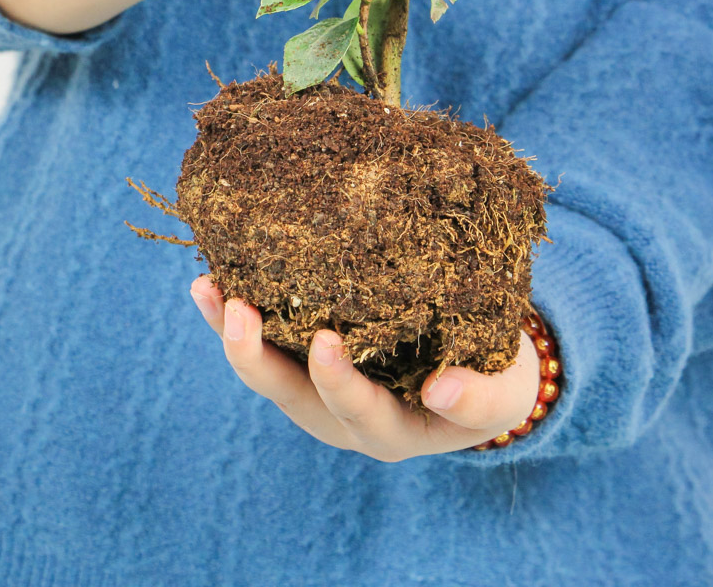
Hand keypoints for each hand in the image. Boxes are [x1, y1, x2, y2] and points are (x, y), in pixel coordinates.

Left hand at [189, 274, 538, 462]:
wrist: (482, 369)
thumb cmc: (497, 378)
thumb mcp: (504, 393)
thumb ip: (479, 399)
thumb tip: (440, 390)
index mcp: (391, 431)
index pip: (357, 411)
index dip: (339, 382)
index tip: (328, 342)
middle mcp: (342, 417)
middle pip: (290, 395)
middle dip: (258, 357)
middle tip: (240, 312)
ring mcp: (317, 390)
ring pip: (266, 369)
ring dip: (232, 332)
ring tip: (208, 289)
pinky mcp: (305, 360)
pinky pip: (263, 341)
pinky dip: (233, 315)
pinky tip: (209, 281)